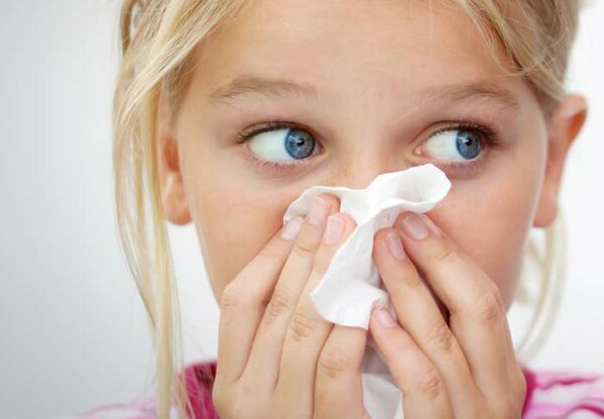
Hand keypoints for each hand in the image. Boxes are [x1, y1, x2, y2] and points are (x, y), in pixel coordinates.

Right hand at [212, 194, 371, 418]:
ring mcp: (284, 414)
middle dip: (307, 250)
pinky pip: (337, 366)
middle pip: (275, 304)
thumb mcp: (278, 388)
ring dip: (332, 275)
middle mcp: (249, 398)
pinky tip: (371, 294)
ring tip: (354, 235)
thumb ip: (281, 341)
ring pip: (304, 326)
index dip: (270, 254)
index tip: (300, 216)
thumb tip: (307, 269)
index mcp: (232, 382)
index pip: (238, 300)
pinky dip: (352, 325)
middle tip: (334, 207)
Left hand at [368, 211, 527, 417]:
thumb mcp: (457, 388)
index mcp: (504, 376)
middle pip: (477, 307)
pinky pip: (423, 383)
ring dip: (408, 287)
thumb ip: (446, 344)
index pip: (488, 300)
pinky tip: (374, 317)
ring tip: (381, 251)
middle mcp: (498, 395)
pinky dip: (398, 346)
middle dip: (437, 257)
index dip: (451, 255)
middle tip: (397, 224)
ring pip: (444, 340)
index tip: (414, 220)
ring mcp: (472, 416)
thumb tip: (412, 278)